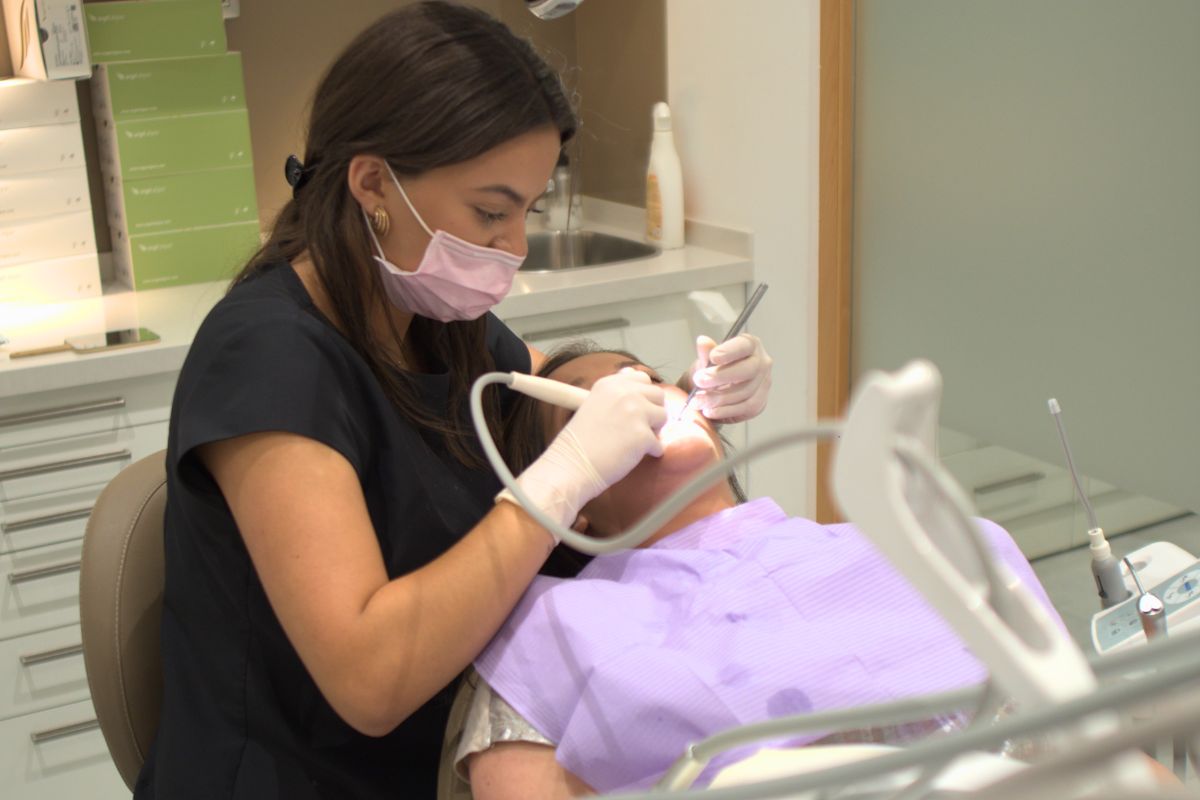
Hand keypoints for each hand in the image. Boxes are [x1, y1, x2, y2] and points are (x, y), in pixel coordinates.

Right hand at [505, 368, 666, 534]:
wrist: (572, 465)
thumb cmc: (581, 440)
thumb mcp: (593, 403)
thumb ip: (616, 392)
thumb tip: (632, 375)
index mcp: (610, 384)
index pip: (642, 378)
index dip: (644, 395)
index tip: (637, 408)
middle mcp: (624, 393)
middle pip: (658, 395)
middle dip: (653, 411)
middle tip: (638, 427)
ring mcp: (635, 413)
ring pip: (663, 416)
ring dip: (654, 430)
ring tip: (634, 441)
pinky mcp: (643, 435)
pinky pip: (659, 443)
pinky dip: (650, 452)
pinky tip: (632, 455)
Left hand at [689, 333, 772, 422]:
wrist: (712, 391)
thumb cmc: (712, 370)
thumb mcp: (705, 360)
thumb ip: (705, 352)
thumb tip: (703, 341)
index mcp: (750, 345)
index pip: (744, 345)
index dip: (730, 351)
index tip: (713, 357)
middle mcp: (761, 362)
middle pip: (748, 370)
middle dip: (721, 377)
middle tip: (700, 381)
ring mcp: (763, 383)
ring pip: (745, 392)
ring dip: (719, 398)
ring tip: (699, 400)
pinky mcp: (760, 402)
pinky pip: (745, 408)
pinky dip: (725, 411)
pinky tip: (710, 411)